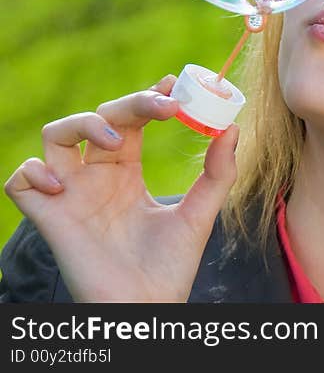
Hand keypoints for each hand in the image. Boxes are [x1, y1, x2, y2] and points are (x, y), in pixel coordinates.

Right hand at [4, 75, 237, 301]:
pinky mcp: (50, 218)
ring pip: (54, 135)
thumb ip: (218, 173)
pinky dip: (34, 173)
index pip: (130, 120)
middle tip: (161, 108)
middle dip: (128, 104)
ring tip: (118, 144)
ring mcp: (71, 194)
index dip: (146, 98)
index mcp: (128, 172)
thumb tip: (233, 128)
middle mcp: (97, 177)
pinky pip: (20, 182)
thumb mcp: (201, 213)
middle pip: (98, 117)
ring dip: (81, 124)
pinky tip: (65, 186)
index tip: (172, 85)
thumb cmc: (171, 265)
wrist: (150, 307)